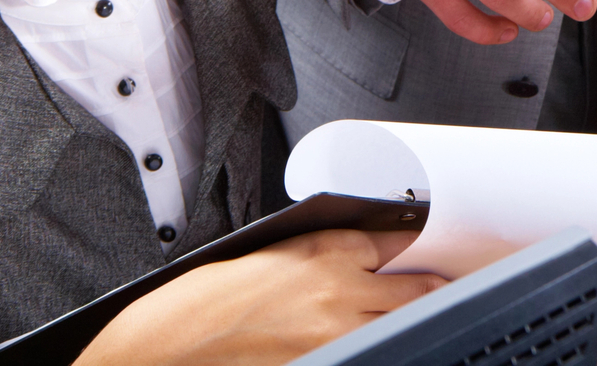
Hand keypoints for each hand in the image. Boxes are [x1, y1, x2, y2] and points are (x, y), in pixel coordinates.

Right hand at [77, 229, 443, 365]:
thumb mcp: (265, 256)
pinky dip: (372, 345)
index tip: (412, 253)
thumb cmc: (198, 303)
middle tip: (434, 290)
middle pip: (413, 288)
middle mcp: (337, 290)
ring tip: (409, 317)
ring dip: (405, 320)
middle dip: (424, 289)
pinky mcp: (324, 361)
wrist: (161, 350)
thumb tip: (358, 258)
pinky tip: (369, 343)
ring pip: (400, 324)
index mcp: (320, 251)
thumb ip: (316, 254)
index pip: (390, 242)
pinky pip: (368, 350)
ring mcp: (335, 334)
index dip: (402, 250)